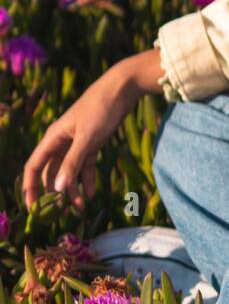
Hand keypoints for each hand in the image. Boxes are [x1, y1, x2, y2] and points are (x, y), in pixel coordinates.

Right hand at [21, 62, 139, 210]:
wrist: (123, 88)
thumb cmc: (101, 109)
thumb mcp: (87, 138)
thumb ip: (72, 163)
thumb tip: (57, 188)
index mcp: (53, 138)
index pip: (33, 167)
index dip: (30, 188)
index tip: (33, 209)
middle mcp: (61, 141)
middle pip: (51, 172)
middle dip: (54, 193)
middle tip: (59, 214)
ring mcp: (77, 142)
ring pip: (69, 171)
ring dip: (72, 190)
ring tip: (80, 209)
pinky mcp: (92, 142)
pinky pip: (85, 166)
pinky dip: (87, 180)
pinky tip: (91, 195)